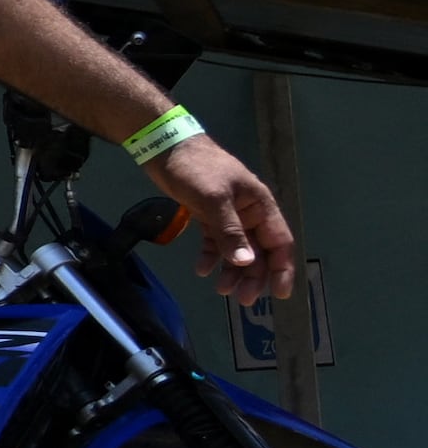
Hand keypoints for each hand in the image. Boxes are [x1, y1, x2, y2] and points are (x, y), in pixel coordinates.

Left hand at [150, 133, 296, 304]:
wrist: (165, 147)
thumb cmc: (196, 168)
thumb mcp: (214, 199)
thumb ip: (230, 231)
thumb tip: (246, 263)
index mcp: (260, 206)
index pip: (279, 242)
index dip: (282, 269)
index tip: (280, 294)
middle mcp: (249, 213)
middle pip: (259, 251)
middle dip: (254, 276)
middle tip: (243, 299)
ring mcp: (228, 214)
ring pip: (237, 249)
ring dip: (232, 270)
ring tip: (221, 289)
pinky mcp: (207, 215)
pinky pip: (215, 242)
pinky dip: (211, 256)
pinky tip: (201, 270)